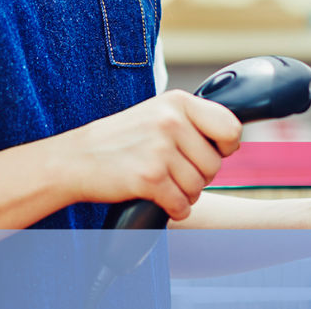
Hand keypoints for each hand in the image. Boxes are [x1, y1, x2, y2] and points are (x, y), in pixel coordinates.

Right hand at [58, 90, 242, 221]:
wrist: (78, 158)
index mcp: (178, 101)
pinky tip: (159, 198)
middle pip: (214, 164)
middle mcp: (171, 121)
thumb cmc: (121, 138)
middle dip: (199, 175)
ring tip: (163, 182)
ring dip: (185, 193)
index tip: (212, 151)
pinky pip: (182, 204)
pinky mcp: (149, 177)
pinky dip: (174, 208)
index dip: (226, 146)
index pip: (230, 127)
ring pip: (198, 187)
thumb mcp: (158, 113)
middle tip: (174, 170)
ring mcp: (160, 149)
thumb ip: (192, 121)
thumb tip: (233, 139)